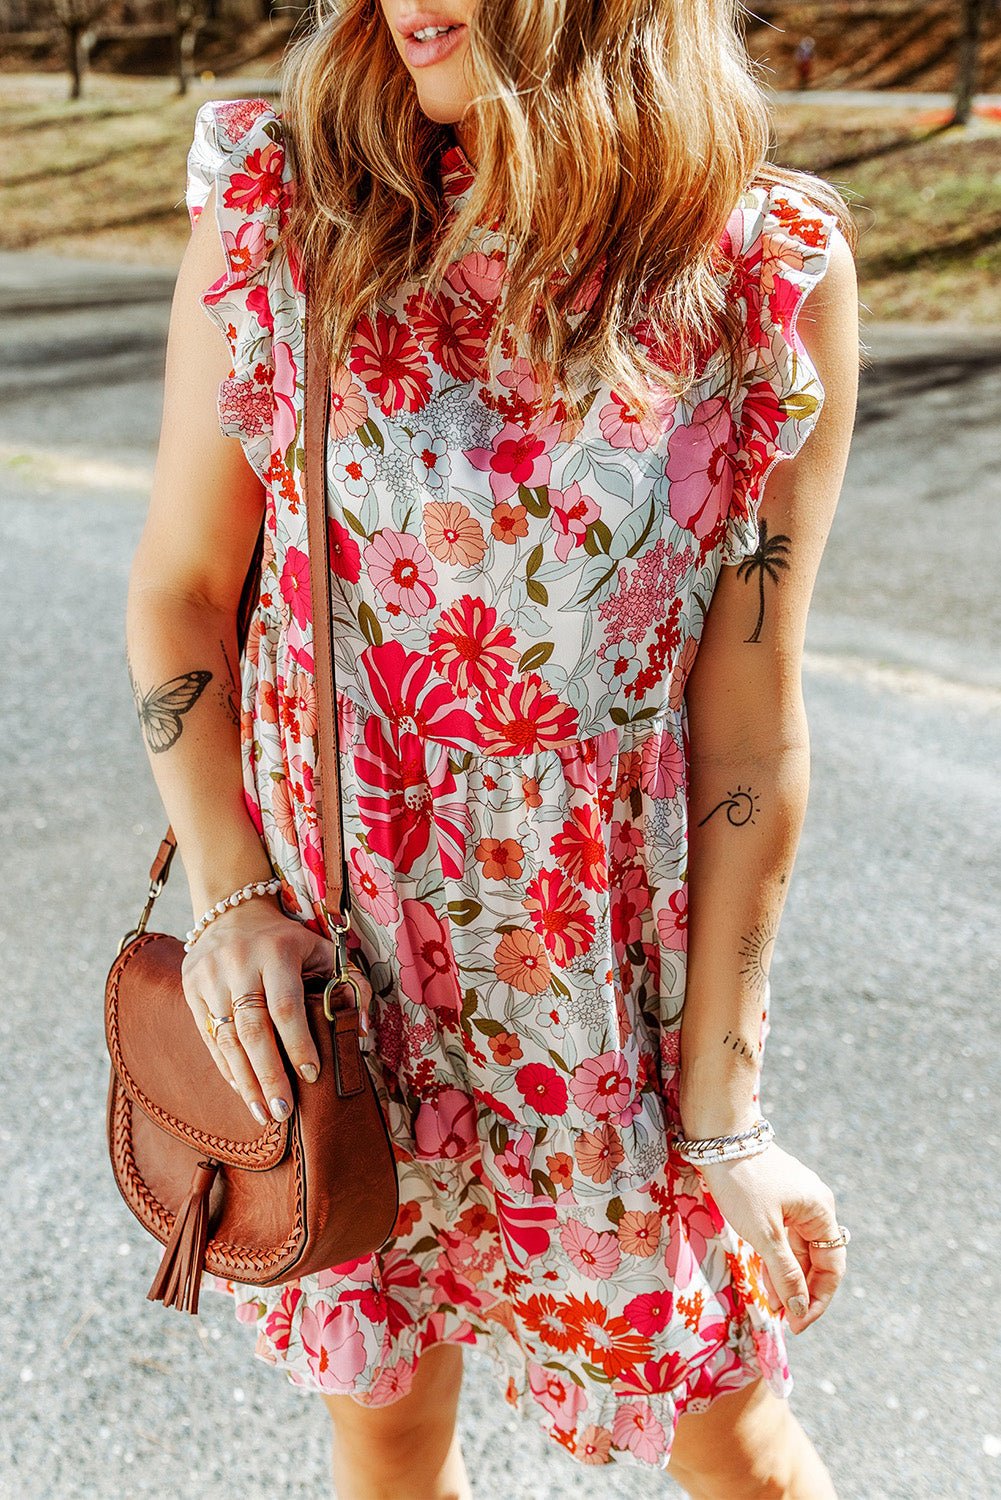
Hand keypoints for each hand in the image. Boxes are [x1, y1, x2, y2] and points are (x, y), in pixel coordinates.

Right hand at [180, 896, 372, 1126]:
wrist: (233, 912)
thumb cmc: (287, 941)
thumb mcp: (323, 951)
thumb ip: (350, 985)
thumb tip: (360, 1029)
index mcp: (276, 953)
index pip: (285, 1006)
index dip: (298, 1044)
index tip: (312, 1075)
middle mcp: (238, 964)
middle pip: (252, 1029)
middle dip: (269, 1074)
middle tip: (284, 1111)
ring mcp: (209, 977)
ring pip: (226, 1038)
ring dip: (246, 1081)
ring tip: (264, 1113)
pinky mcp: (191, 988)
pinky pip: (209, 1037)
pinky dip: (227, 1067)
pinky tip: (244, 1090)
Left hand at [693, 1143, 846, 1334]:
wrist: (717, 1137)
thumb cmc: (743, 1184)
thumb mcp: (764, 1234)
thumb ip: (785, 1273)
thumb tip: (801, 1309)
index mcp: (821, 1212)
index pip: (832, 1267)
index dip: (818, 1299)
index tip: (798, 1324)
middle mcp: (815, 1206)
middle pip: (817, 1260)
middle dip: (802, 1291)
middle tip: (784, 1319)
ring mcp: (796, 1201)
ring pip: (799, 1249)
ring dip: (788, 1278)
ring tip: (772, 1305)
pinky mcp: (777, 1198)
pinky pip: (785, 1236)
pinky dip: (777, 1259)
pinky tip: (765, 1278)